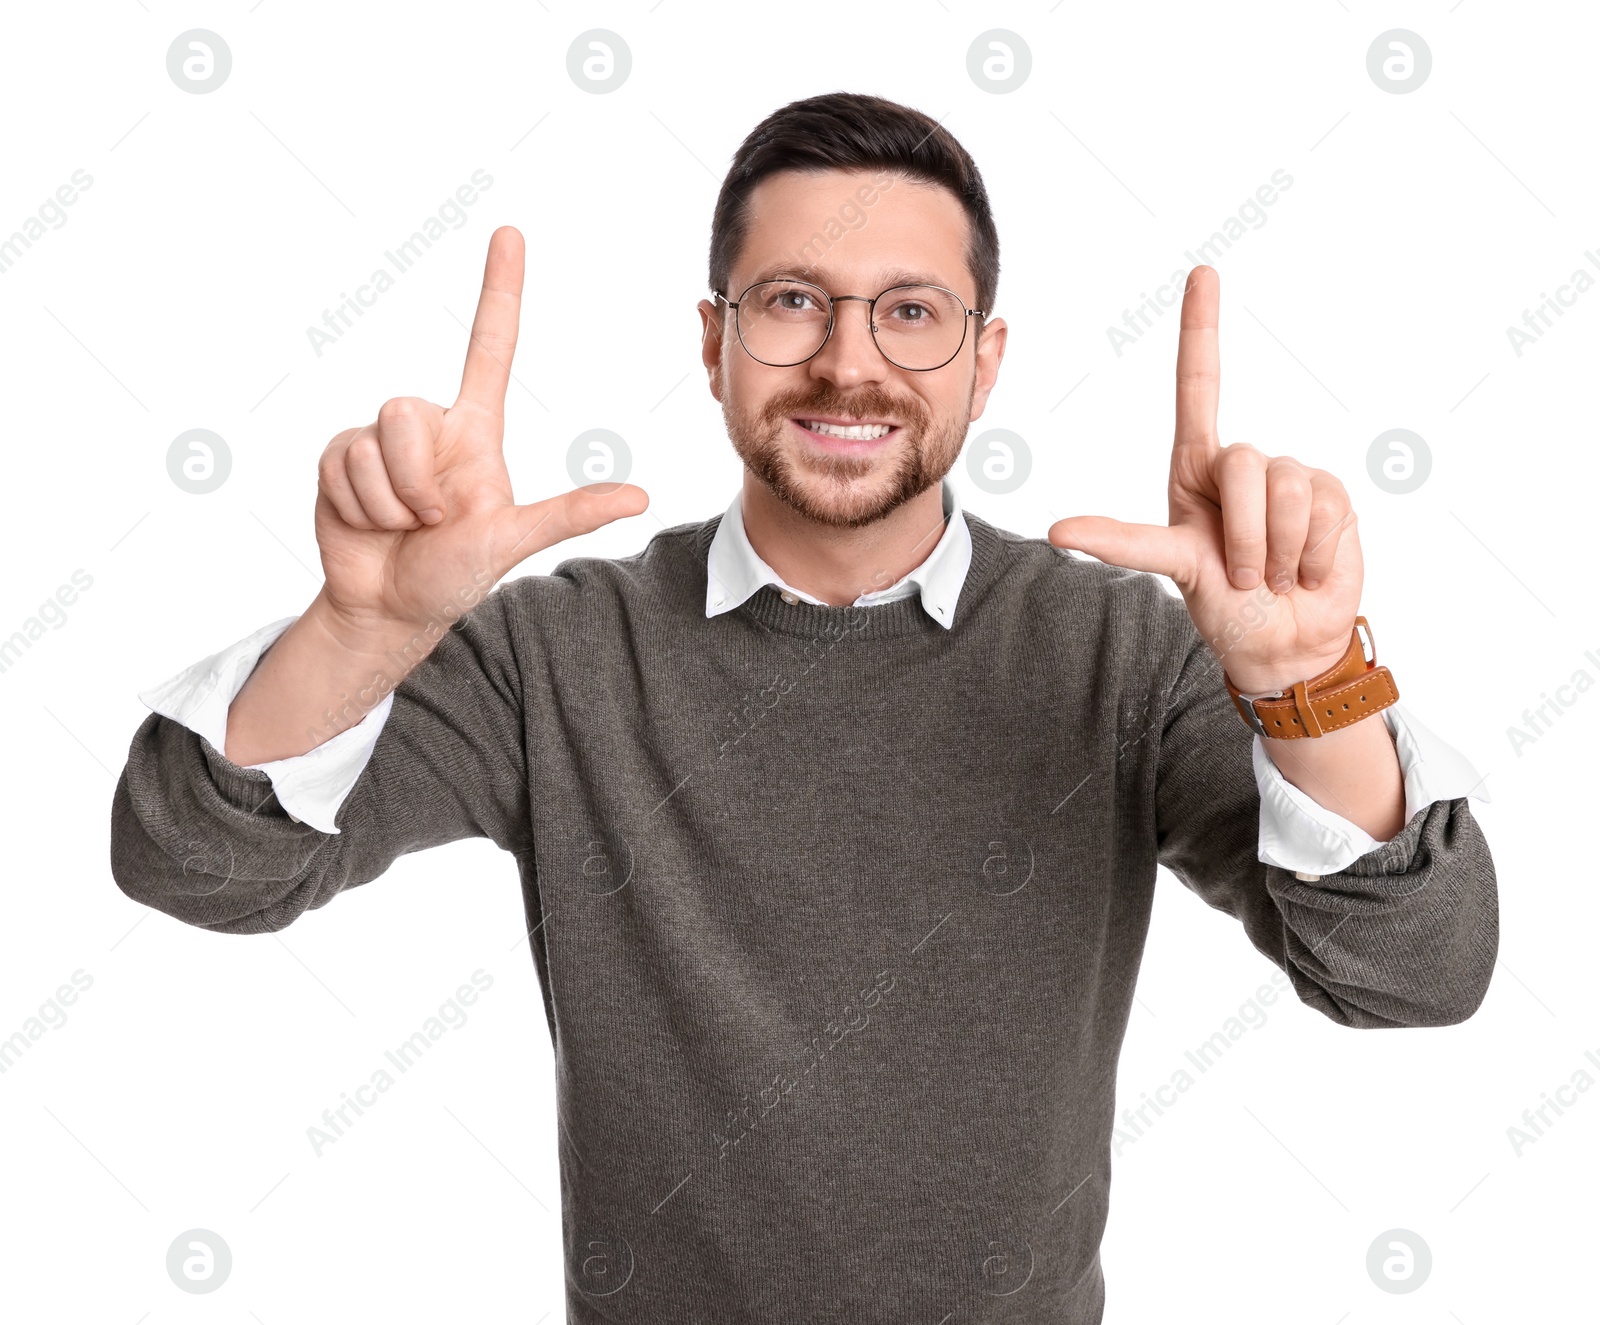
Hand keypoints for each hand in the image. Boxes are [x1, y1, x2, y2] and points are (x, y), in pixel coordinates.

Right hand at [314, 225, 648, 634]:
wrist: (388, 606)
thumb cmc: (453, 574)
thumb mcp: (512, 541)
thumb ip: (569, 514)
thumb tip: (641, 497)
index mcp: (476, 429)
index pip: (490, 345)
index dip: (499, 290)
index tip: (510, 233)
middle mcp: (429, 425)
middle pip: (405, 408)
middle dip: (415, 480)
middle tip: (430, 520)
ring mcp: (379, 440)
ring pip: (373, 441)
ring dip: (388, 500)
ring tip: (402, 527)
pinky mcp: (340, 457)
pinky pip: (341, 464)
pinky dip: (358, 506)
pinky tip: (368, 523)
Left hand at [1047, 266, 1360, 693]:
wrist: (1284, 643)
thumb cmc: (1223, 603)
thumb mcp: (1174, 567)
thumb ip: (1128, 543)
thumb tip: (1056, 531)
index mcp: (1196, 468)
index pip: (1199, 386)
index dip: (1202, 331)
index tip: (1203, 274)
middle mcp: (1242, 465)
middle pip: (1243, 462)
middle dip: (1244, 534)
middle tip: (1245, 575)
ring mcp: (1288, 478)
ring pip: (1286, 489)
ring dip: (1280, 549)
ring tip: (1275, 574)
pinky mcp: (1331, 498)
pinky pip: (1326, 509)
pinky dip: (1314, 553)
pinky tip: (1308, 569)